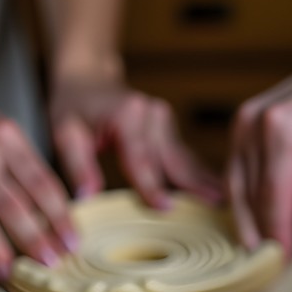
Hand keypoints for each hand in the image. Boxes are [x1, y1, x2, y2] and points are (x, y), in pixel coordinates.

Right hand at [0, 88, 76, 280]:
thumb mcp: (7, 133)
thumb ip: (27, 169)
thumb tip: (55, 218)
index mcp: (4, 136)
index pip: (38, 182)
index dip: (58, 216)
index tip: (71, 242)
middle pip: (9, 204)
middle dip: (34, 238)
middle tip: (52, 262)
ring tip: (15, 275)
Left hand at [49, 75, 221, 208]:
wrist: (88, 81)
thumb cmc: (73, 107)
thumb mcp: (65, 133)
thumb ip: (77, 166)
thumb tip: (87, 197)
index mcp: (127, 115)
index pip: (140, 157)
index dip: (151, 184)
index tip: (164, 207)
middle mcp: (152, 115)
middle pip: (173, 158)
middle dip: (193, 186)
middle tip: (215, 210)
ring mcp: (165, 121)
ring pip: (185, 159)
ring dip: (204, 183)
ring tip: (227, 204)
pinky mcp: (170, 130)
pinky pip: (185, 157)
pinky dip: (200, 176)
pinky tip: (219, 192)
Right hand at [229, 7, 291, 255]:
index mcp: (281, 131)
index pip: (273, 200)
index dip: (277, 237)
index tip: (282, 266)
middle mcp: (252, 125)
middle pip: (249, 197)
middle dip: (260, 233)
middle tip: (269, 268)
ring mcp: (241, 122)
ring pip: (237, 188)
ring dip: (248, 220)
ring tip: (261, 252)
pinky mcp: (241, 124)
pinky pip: (238, 171)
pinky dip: (247, 198)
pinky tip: (259, 221)